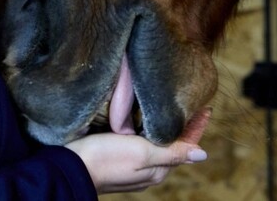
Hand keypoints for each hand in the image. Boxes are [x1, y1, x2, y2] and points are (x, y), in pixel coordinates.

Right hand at [63, 109, 210, 193]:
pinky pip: (141, 145)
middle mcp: (148, 170)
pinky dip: (149, 132)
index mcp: (158, 170)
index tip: (206, 108)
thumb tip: (202, 154)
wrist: (71, 168)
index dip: (195, 127)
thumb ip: (171, 153)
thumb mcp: (141, 153)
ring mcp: (133, 167)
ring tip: (172, 110)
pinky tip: (145, 121)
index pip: (185, 146)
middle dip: (183, 128)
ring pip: (157, 145)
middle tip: (191, 105)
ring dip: (166, 129)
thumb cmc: (106, 159)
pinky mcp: (118, 159)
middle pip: (172, 145)